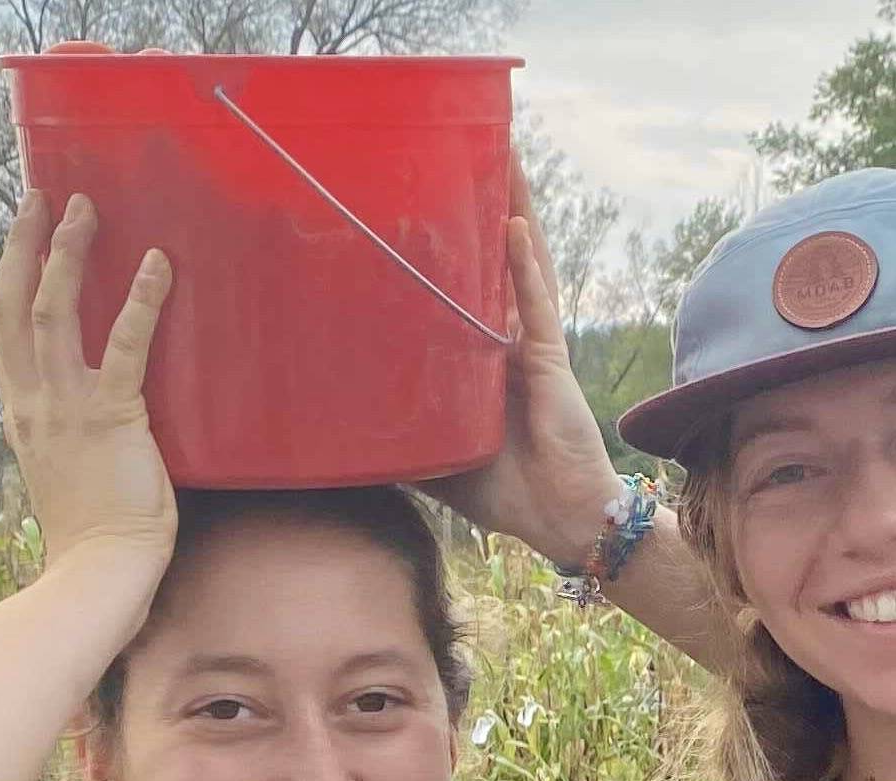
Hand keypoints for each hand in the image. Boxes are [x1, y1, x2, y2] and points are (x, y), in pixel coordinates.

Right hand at [0, 190, 176, 590]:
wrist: (99, 571)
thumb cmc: (89, 537)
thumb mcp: (59, 475)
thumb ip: (58, 439)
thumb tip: (71, 424)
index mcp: (20, 415)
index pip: (3, 333)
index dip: (8, 279)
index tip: (19, 240)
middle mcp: (32, 402)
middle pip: (14, 304)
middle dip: (26, 245)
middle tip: (42, 198)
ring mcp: (67, 406)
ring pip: (55, 309)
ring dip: (70, 253)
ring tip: (85, 210)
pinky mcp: (113, 416)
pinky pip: (126, 345)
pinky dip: (142, 300)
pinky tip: (158, 266)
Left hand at [423, 160, 625, 566]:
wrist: (557, 518)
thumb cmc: (504, 490)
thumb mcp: (434, 456)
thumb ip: (400, 435)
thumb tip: (338, 431)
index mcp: (482, 356)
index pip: (465, 286)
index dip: (453, 242)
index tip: (425, 200)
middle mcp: (507, 338)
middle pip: (496, 256)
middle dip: (487, 202)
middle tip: (470, 147)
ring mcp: (530, 344)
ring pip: (520, 262)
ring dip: (513, 208)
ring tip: (503, 155)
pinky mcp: (547, 359)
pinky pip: (534, 302)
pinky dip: (522, 263)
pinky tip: (512, 222)